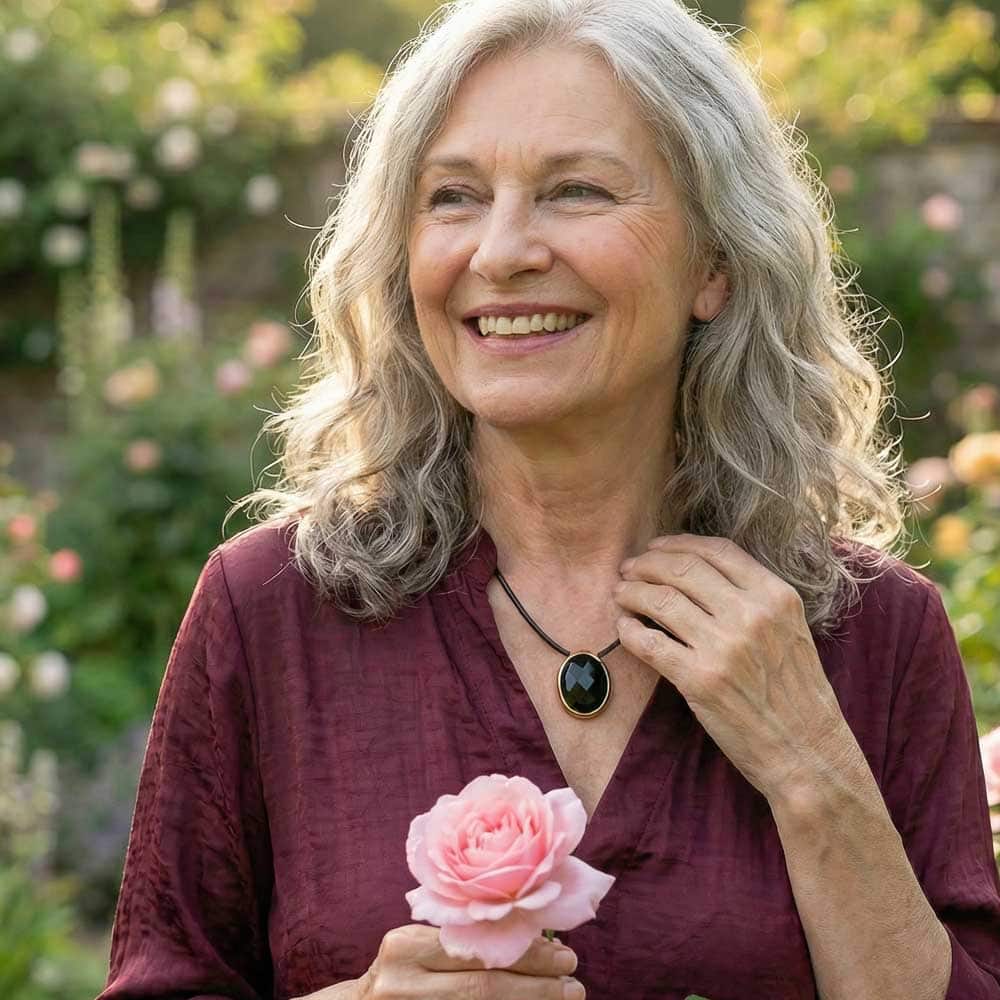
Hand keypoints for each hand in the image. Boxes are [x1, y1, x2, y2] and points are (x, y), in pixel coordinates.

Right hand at [309, 924, 582, 998]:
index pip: (474, 949)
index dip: (524, 954)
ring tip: (563, 999)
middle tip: (574, 984)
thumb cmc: (401, 971)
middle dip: (534, 986)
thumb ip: (461, 939)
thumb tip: (536, 936)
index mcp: (403, 947)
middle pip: (481, 988)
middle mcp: (400, 983)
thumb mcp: (419, 947)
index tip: (565, 955)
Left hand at [613, 533, 855, 802]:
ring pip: (660, 600)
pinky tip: (624, 628)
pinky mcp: (700, 680)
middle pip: (682, 569)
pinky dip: (629, 630)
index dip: (677, 543)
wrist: (807, 752)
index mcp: (777, 596)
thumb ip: (754, 598)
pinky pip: (649, 642)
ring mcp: (724, 647)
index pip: (716, 550)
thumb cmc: (796, 692)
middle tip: (628, 569)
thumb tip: (697, 571)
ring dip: (631, 592)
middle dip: (647, 563)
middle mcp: (752, 615)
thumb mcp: (790, 629)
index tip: (655, 548)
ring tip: (621, 594)